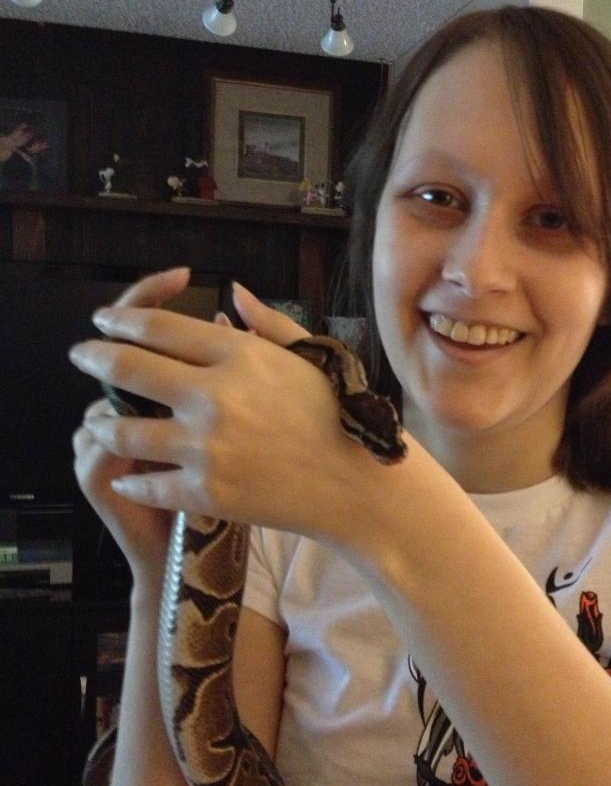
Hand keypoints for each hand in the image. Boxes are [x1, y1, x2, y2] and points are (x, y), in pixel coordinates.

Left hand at [69, 274, 386, 544]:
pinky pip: (146, 483)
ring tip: (97, 420)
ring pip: (125, 430)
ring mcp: (206, 447)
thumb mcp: (308, 356)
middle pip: (128, 369)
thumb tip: (231, 293)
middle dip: (93, 357)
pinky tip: (126, 475)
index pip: (159, 327)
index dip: (120, 320)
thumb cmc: (339, 415)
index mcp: (238, 356)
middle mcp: (214, 396)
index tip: (103, 319)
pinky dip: (131, 479)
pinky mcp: (205, 492)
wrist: (357, 486)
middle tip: (79, 355)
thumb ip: (264, 322)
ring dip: (103, 422)